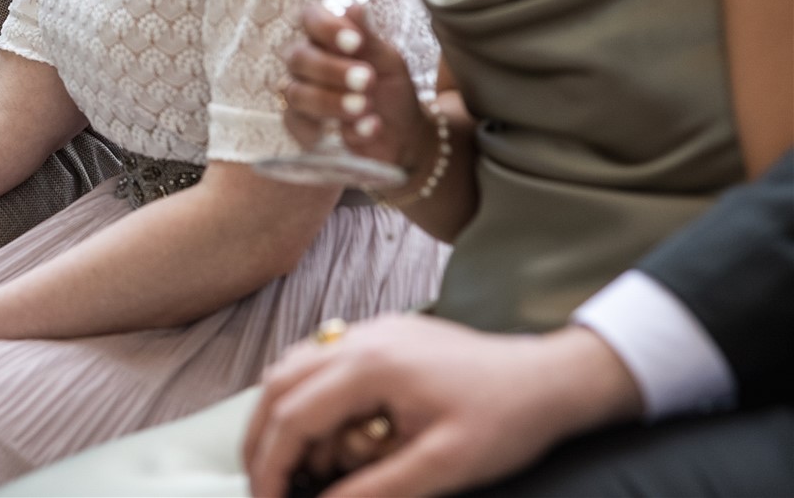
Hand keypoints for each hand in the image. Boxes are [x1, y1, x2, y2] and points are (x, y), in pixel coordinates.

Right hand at [243, 314, 642, 497]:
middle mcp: (359, 339)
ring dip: (279, 415)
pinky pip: (320, 359)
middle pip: (278, 385)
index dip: (271, 465)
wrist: (550, 379)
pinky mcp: (382, 336)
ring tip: (285, 464)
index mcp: (370, 366)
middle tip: (262, 486)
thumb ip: (376, 489)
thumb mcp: (444, 467)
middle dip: (262, 440)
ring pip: (292, 366)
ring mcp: (369, 331)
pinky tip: (317, 428)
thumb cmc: (505, 421)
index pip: (293, 415)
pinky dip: (304, 395)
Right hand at [279, 3, 429, 172]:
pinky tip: (366, 129)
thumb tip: (354, 7)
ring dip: (332, 101)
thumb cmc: (391, 89)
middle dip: (332, 70)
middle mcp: (305, 61)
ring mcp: (298, 93)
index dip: (327, 27)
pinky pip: (301, 126)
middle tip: (367, 80)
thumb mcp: (388, 61)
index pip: (309, 18)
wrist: (402, 135)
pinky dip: (333, 128)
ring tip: (366, 107)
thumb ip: (368, 36)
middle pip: (298, 57)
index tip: (356, 42)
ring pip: (297, 93)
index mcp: (325, 37)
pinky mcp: (298, 126)